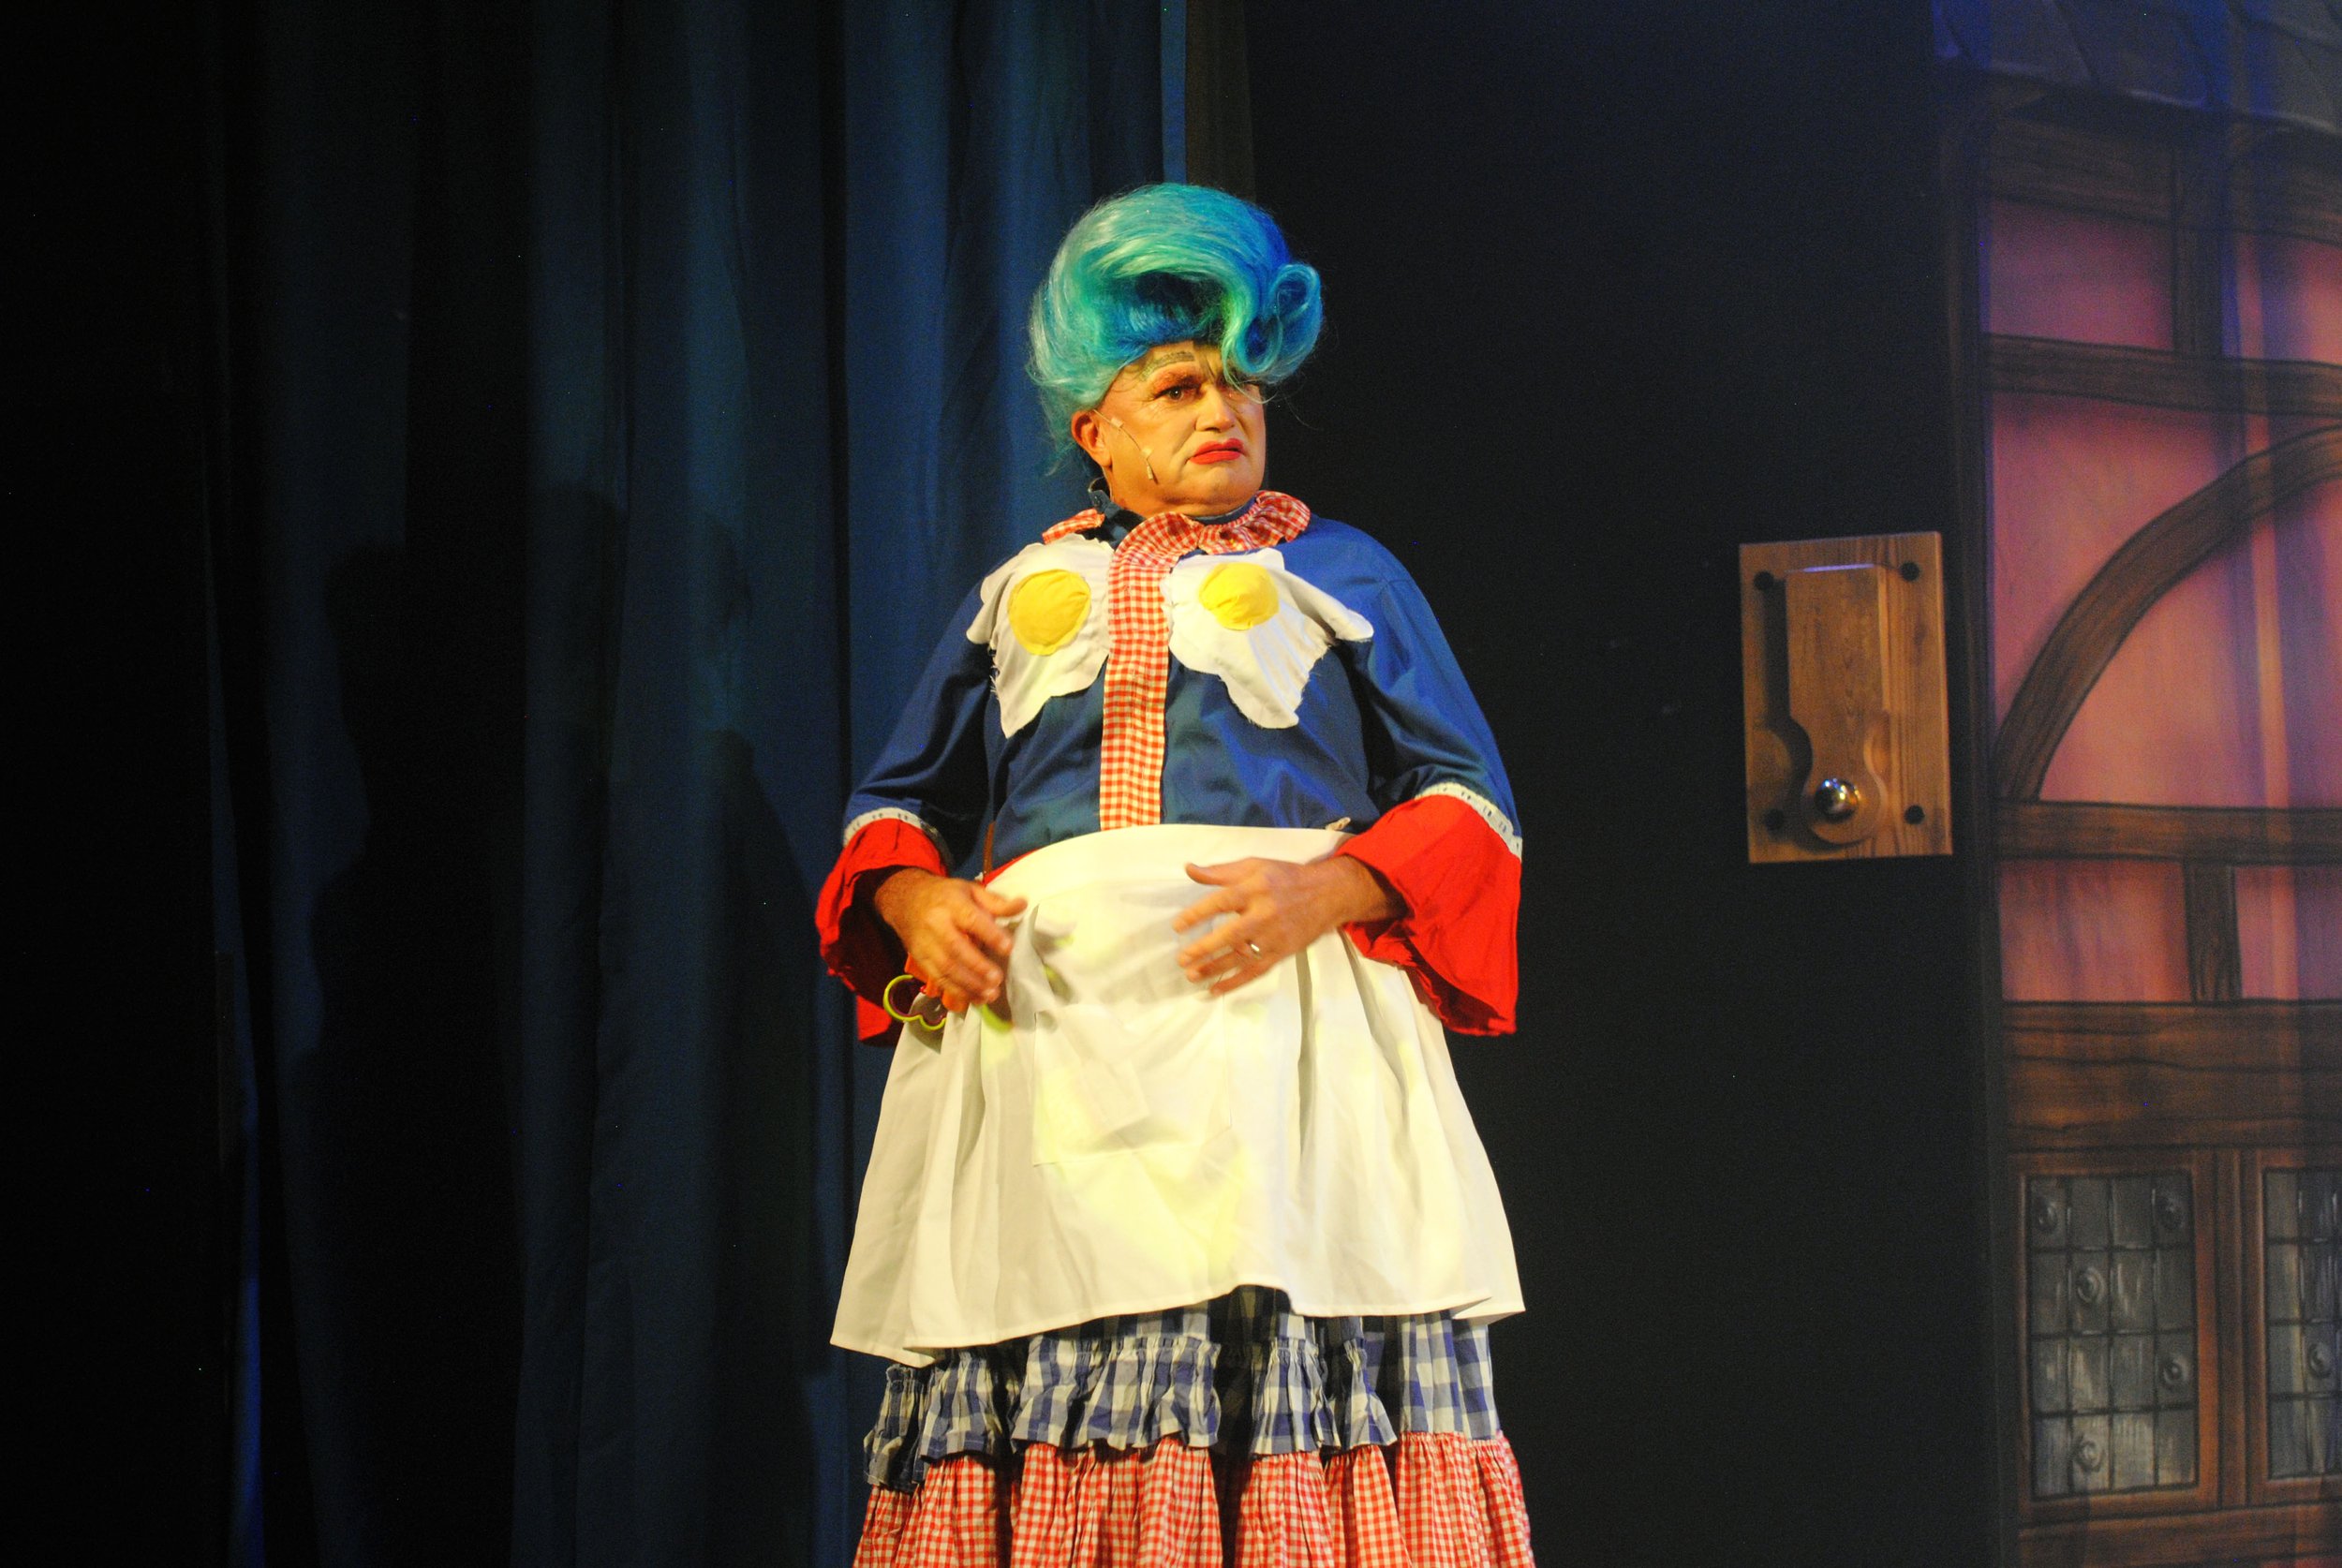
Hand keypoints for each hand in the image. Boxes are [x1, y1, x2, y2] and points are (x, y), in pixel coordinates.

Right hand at [870, 869, 1026, 1013]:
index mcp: (951, 903)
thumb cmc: (945, 896)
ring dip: (969, 984)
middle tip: (997, 979)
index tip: (1008, 948)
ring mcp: (926, 944)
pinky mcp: (921, 959)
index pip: (971, 919)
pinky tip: (975, 999)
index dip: (990, 934)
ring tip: (990, 994)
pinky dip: (956, 992)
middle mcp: (936, 924)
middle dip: (978, 966)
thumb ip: (996, 902)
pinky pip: (938, 978)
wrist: (905, 900)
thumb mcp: (970, 890)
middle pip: (956, 948)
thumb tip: (1022, 904)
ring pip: (946, 967)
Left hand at [1172, 855, 1400, 995]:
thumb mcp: (1254, 865)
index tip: (1177, 926)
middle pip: (1231, 935)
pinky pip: (1255, 971)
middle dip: (1204, 948)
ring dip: (1215, 968)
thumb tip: (1189, 869)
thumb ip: (1220, 871)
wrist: (1327, 894)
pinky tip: (1215, 990)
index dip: (1198, 914)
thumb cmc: (1284, 877)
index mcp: (1255, 888)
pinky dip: (1235, 982)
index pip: (1221, 902)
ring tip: (1192, 976)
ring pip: (1241, 957)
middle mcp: (1265, 914)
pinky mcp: (1281, 952)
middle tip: (1182, 959)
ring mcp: (1274, 937)